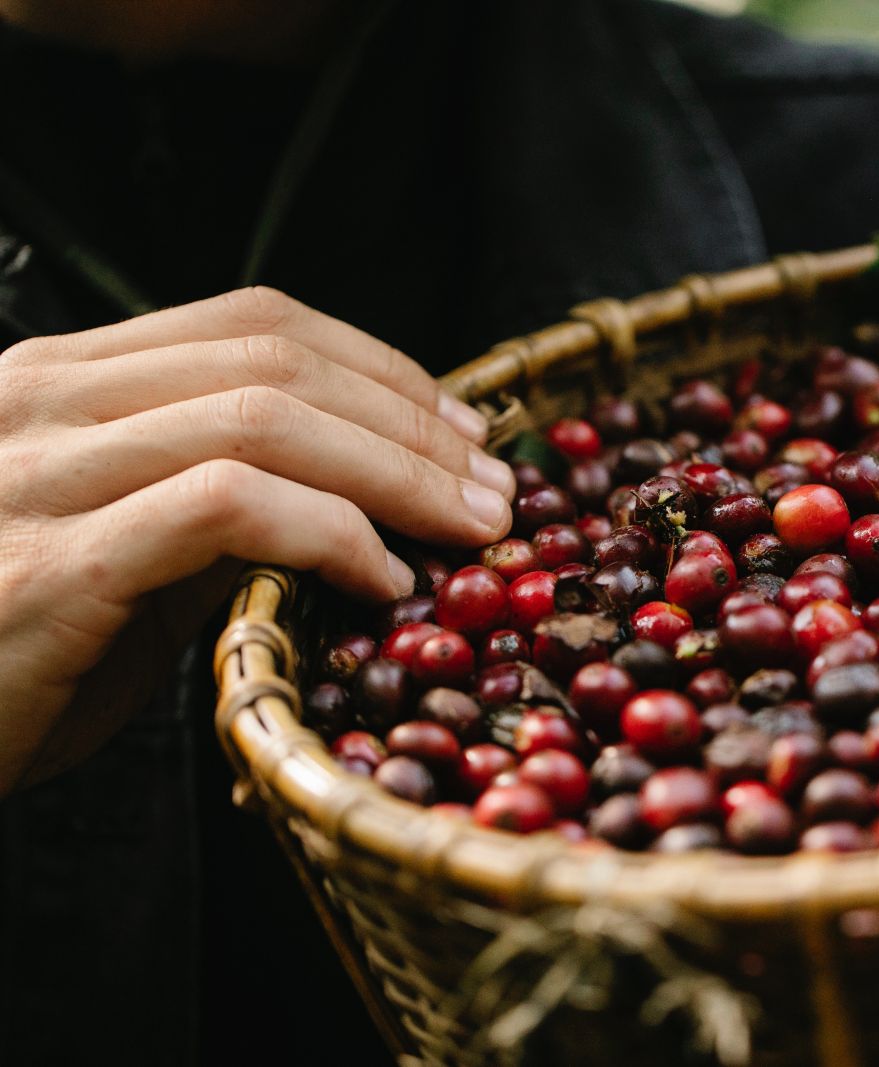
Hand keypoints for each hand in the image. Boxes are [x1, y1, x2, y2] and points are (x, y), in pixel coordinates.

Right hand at [0, 287, 513, 794]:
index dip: (380, 365)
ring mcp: (38, 471)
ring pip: (262, 416)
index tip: (463, 427)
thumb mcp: (120, 558)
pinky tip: (382, 579)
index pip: (253, 321)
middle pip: (275, 357)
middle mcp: (43, 399)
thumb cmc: (5, 652)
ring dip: (396, 471)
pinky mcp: (51, 560)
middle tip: (496, 486)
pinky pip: (225, 506)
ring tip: (470, 529)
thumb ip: (215, 508)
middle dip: (413, 420)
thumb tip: (361, 497)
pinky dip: (329, 531)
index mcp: (62, 381)